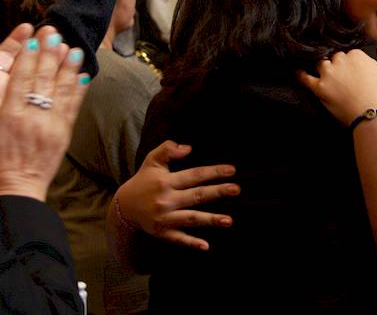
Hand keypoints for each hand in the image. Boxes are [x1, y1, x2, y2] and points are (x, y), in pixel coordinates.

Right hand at [0, 26, 87, 200]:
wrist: (17, 185)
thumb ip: (5, 101)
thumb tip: (17, 79)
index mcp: (7, 113)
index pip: (20, 78)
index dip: (29, 56)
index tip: (35, 38)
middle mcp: (29, 116)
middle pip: (41, 78)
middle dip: (49, 53)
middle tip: (55, 33)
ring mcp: (48, 125)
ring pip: (60, 89)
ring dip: (68, 66)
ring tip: (74, 48)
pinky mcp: (63, 134)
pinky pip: (72, 107)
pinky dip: (78, 89)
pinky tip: (83, 75)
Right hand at [114, 140, 238, 250]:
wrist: (122, 207)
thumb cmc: (143, 181)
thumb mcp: (152, 161)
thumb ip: (168, 150)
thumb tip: (188, 147)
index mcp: (166, 182)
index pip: (194, 175)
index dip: (213, 172)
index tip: (232, 170)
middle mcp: (166, 200)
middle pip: (196, 196)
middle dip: (217, 192)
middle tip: (237, 189)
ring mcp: (164, 218)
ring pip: (191, 218)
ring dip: (210, 220)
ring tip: (229, 221)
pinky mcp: (162, 232)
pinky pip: (178, 238)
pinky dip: (191, 243)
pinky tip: (205, 246)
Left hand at [298, 48, 376, 125]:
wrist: (374, 113)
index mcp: (356, 55)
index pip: (351, 55)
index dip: (353, 64)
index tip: (357, 73)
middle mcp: (340, 60)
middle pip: (335, 58)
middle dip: (339, 65)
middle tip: (344, 77)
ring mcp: (328, 74)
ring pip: (321, 65)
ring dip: (323, 68)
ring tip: (325, 74)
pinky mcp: (319, 88)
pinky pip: (306, 78)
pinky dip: (300, 74)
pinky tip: (296, 71)